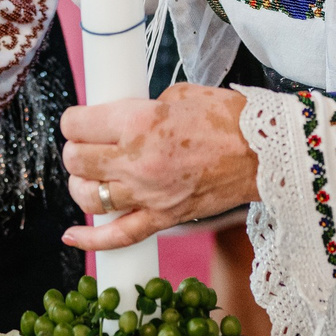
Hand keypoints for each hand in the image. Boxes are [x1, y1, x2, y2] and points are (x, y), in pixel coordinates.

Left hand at [60, 84, 257, 250]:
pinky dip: (91, 241)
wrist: (263, 152)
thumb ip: (140, 110)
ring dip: (83, 184)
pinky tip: (72, 236)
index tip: (79, 120)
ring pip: (89, 197)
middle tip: (88, 144)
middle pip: (76, 161)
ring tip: (92, 175)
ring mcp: (148, 195)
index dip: (73, 121)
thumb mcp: (175, 95)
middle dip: (76, 150)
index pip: (77, 125)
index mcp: (138, 123)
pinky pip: (118, 237)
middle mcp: (136, 161)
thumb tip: (117, 121)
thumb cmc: (225, 118)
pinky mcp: (163, 218)